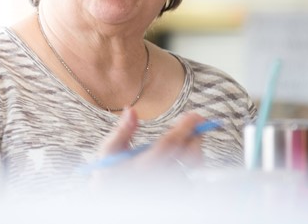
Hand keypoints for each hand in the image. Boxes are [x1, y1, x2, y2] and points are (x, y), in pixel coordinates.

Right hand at [90, 109, 206, 188]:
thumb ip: (122, 130)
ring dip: (191, 152)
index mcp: (144, 165)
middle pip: (190, 156)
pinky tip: (179, 161)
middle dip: (197, 137)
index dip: (185, 126)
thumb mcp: (110, 150)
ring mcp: (170, 189)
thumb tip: (131, 110)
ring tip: (184, 142)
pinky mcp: (175, 196)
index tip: (193, 115)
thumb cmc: (111, 172)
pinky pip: (191, 180)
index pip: (171, 142)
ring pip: (192, 168)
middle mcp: (160, 178)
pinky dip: (188, 168)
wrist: (112, 198)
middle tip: (196, 125)